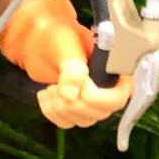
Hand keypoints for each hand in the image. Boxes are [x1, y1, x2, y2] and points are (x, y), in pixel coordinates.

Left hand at [0, 0, 133, 128]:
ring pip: (82, 120)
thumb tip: (72, 92)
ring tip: (51, 86)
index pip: (120, 97)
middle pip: (101, 113)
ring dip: (61, 107)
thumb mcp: (66, 45)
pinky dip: (51, 112)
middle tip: (59, 85)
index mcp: (115, 70)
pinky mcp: (74, 108)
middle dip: (75, 102)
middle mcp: (108, 89)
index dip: (100, 99)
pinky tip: (45, 94)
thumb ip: (72, 67)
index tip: (81, 89)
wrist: (37, 40)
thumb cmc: (57, 36)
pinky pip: (66, 123)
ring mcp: (91, 101)